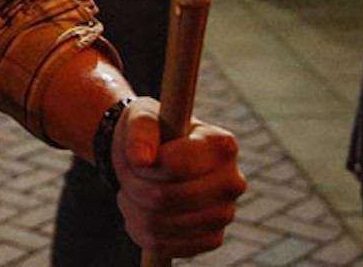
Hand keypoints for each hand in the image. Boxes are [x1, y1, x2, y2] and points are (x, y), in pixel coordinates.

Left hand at [113, 98, 244, 258]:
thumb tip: (142, 159)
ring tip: (133, 189)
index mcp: (221, 145)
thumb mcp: (141, 118)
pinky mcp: (210, 239)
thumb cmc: (153, 132)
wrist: (156, 156)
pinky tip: (141, 210)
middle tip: (130, 174)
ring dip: (133, 207)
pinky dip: (140, 229)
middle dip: (135, 186)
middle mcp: (232, 182)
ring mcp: (224, 214)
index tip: (138, 156)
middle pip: (165, 197)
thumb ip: (141, 131)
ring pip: (160, 224)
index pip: (175, 165)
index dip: (145, 163)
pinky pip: (164, 245)